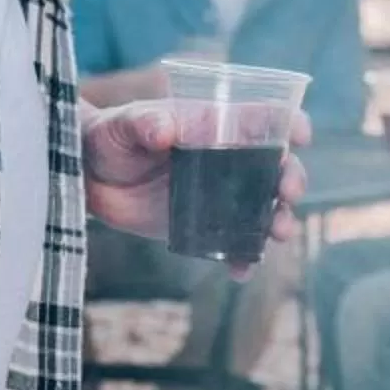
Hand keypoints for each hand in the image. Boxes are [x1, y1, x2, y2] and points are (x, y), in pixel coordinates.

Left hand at [82, 103, 309, 271]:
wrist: (88, 177)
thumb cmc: (110, 136)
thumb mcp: (124, 124)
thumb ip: (144, 123)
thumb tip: (164, 130)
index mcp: (216, 125)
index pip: (263, 118)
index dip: (288, 123)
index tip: (301, 134)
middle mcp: (227, 160)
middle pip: (275, 167)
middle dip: (291, 178)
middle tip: (287, 192)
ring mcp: (220, 197)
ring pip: (264, 209)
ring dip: (279, 220)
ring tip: (278, 233)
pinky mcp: (205, 228)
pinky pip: (234, 246)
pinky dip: (243, 259)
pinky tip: (241, 270)